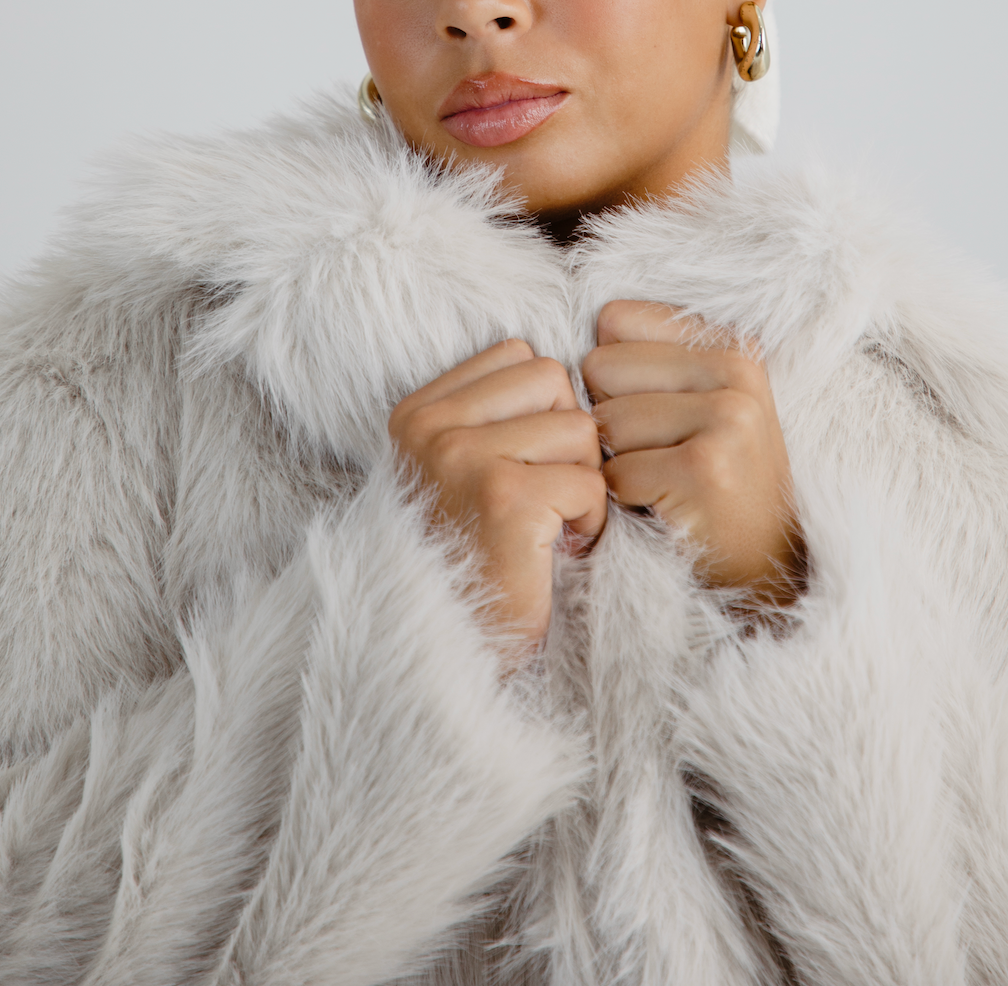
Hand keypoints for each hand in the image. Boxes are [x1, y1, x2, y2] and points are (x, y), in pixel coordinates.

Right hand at [389, 339, 606, 662]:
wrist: (454, 652)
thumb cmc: (478, 556)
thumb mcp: (470, 469)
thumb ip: (501, 412)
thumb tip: (577, 367)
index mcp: (419, 412)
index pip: (519, 356)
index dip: (544, 409)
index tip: (523, 465)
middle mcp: (432, 429)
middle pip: (553, 381)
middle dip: (568, 439)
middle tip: (543, 497)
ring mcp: (462, 459)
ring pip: (579, 430)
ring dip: (581, 484)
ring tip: (547, 526)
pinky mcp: (503, 498)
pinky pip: (589, 483)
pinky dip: (589, 523)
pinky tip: (554, 551)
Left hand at [582, 300, 801, 605]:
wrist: (766, 567)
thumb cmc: (713, 479)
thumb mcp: (697, 402)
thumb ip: (646, 357)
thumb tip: (563, 351)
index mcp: (731, 344)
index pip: (613, 320)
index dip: (612, 375)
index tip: (653, 411)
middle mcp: (736, 372)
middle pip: (600, 367)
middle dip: (610, 418)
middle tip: (657, 453)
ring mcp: (726, 419)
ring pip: (604, 423)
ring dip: (617, 463)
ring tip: (663, 481)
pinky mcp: (704, 469)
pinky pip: (614, 474)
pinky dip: (623, 501)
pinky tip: (663, 508)